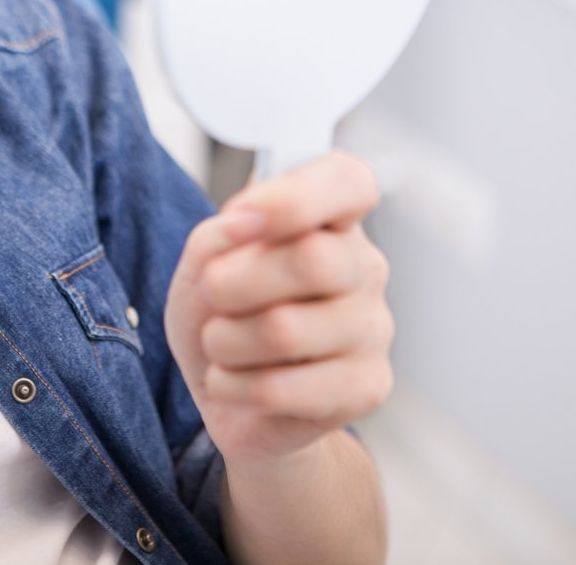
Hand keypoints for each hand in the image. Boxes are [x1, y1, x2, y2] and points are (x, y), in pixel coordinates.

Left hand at [165, 151, 393, 468]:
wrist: (225, 391)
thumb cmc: (221, 314)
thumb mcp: (202, 262)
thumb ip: (221, 233)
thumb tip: (247, 222)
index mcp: (329, 220)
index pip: (347, 183)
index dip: (296, 197)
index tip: (242, 218)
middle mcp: (363, 267)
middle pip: (311, 260)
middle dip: (232, 282)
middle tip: (211, 295)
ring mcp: (373, 329)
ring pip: (286, 330)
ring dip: (224, 340)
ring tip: (221, 345)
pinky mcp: (366, 388)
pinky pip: (281, 388)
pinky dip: (232, 385)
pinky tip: (234, 382)